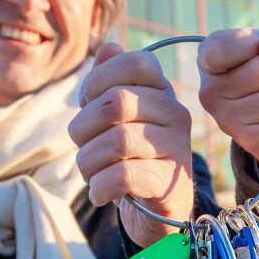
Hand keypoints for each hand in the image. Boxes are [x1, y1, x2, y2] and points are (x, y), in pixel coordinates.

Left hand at [69, 41, 196, 245]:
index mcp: (162, 92)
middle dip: (84, 127)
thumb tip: (108, 47)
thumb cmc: (132, 158)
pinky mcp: (170, 184)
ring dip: (88, 162)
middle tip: (82, 146)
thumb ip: (109, 83)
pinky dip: (100, 186)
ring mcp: (176, 149)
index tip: (87, 104)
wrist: (159, 212)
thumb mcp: (117, 118)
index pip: (136, 62)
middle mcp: (175, 114)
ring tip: (90, 174)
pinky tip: (100, 193)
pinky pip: (123, 176)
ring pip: (117, 141)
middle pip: (118, 101)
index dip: (98, 80)